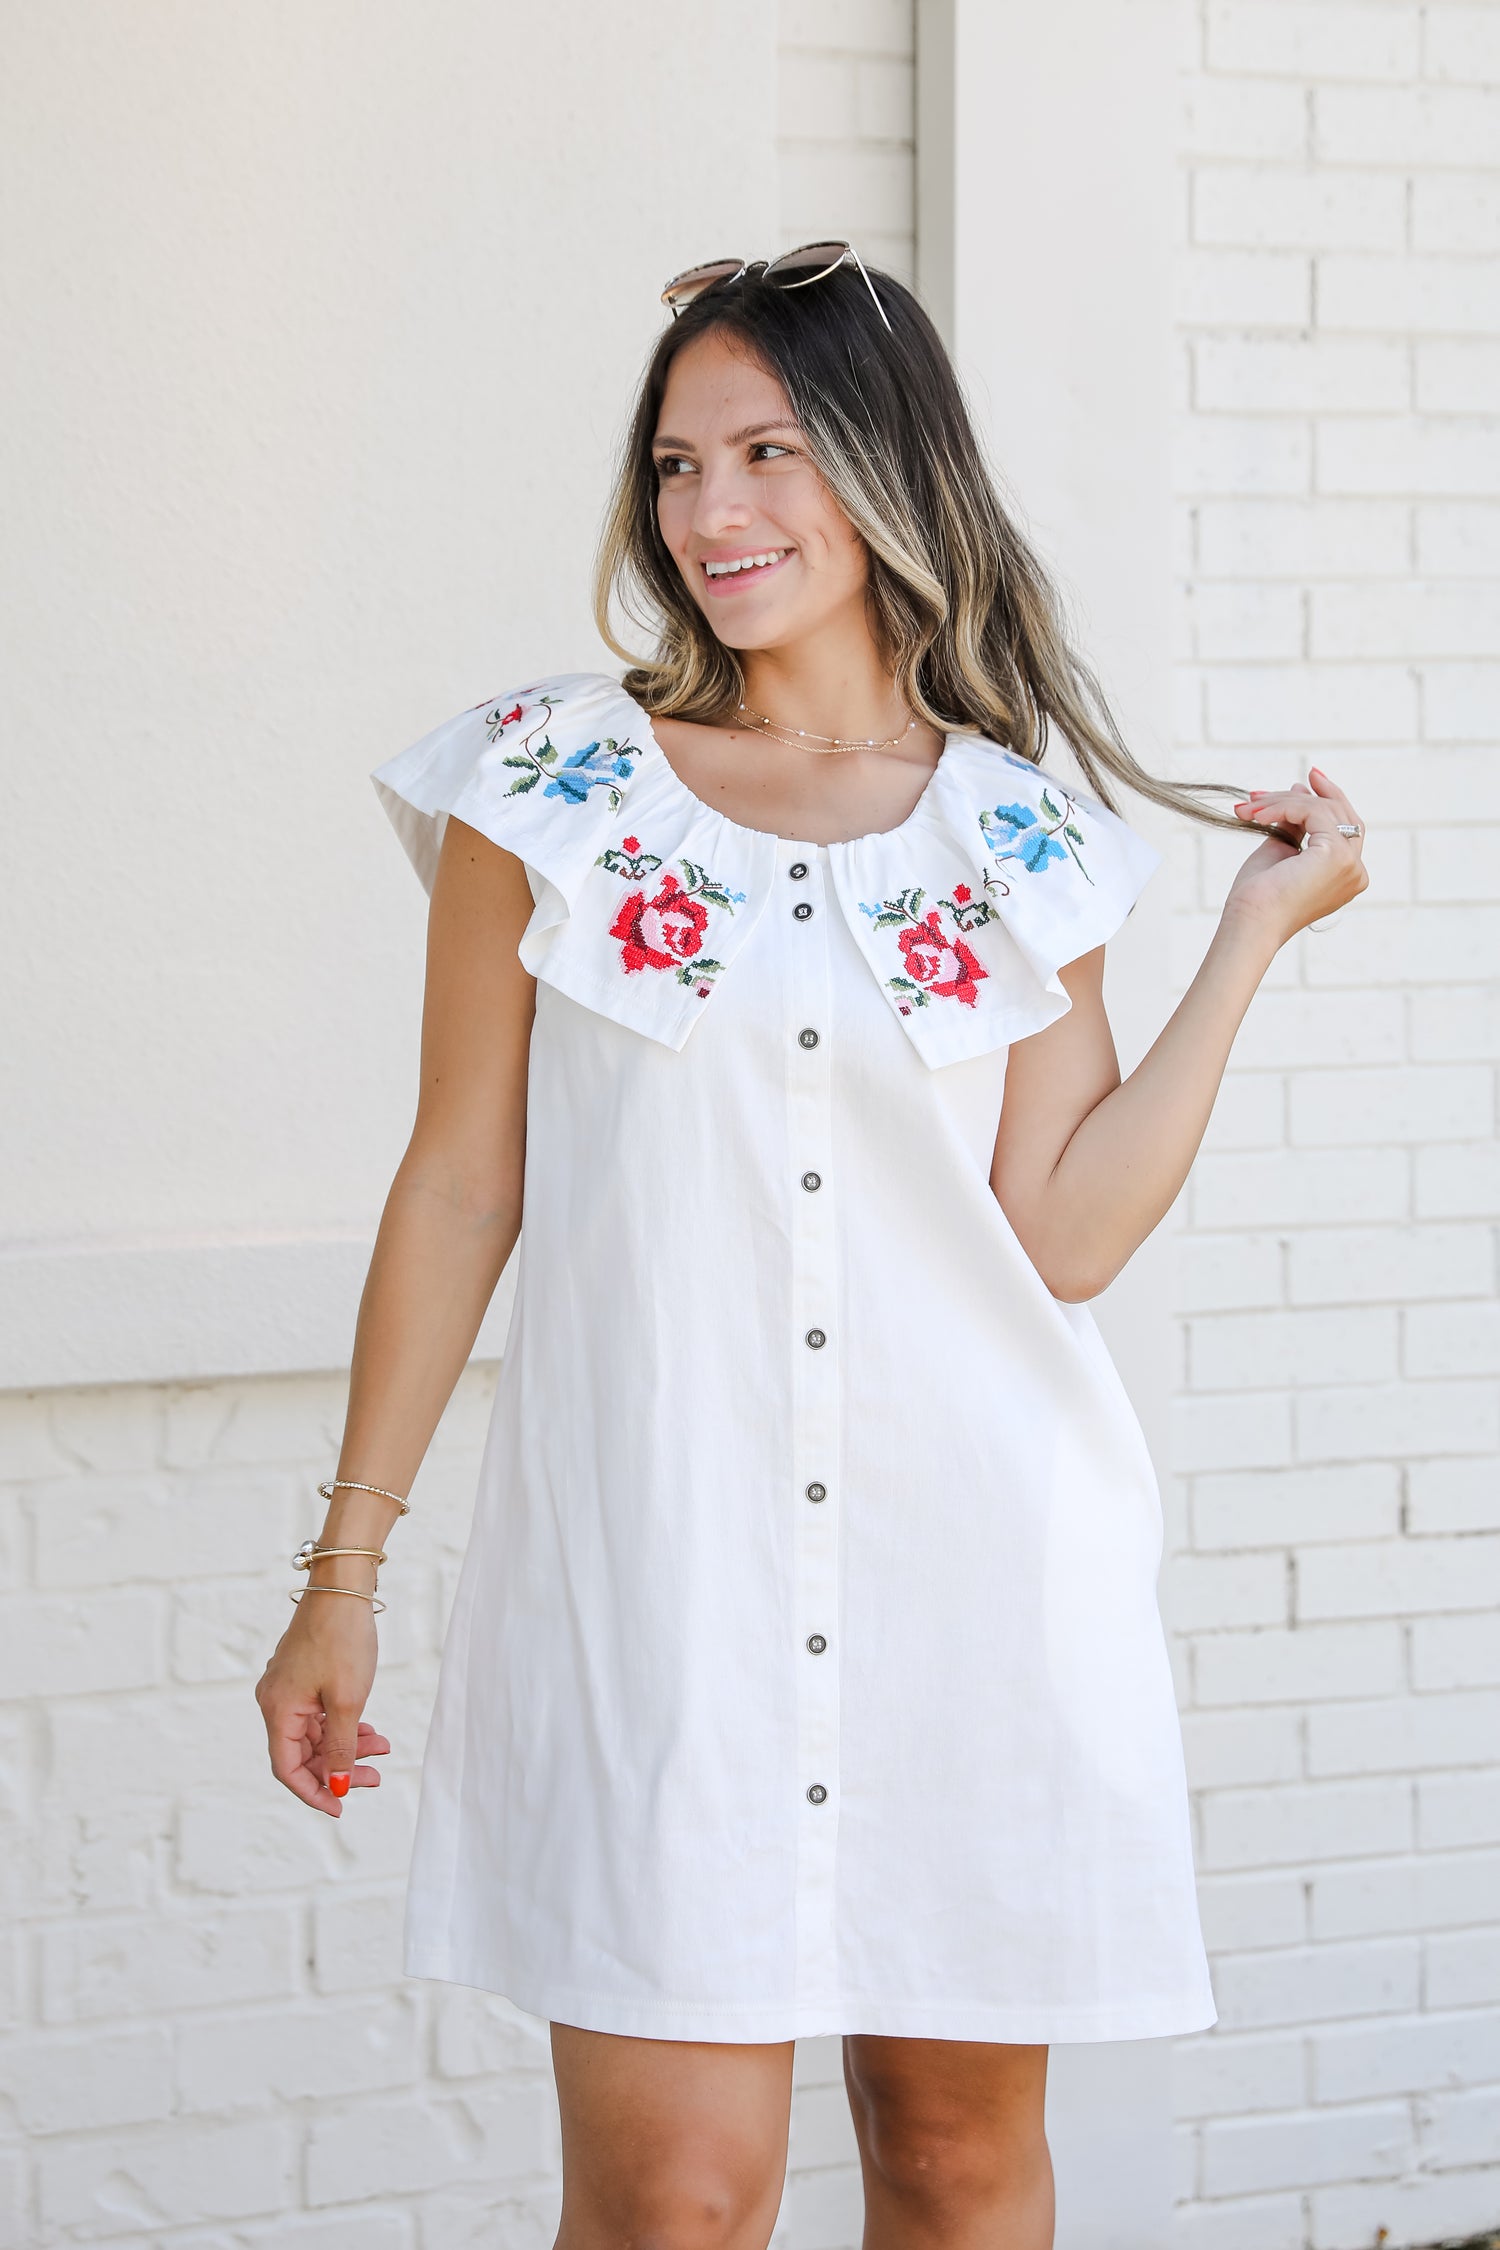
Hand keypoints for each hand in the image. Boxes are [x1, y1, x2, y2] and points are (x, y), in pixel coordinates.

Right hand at [255, 1599, 388, 1817]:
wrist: (343, 1588)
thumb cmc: (343, 1640)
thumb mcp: (348, 1701)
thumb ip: (341, 1747)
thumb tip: (337, 1786)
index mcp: (278, 1710)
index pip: (288, 1769)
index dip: (313, 1792)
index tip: (341, 1808)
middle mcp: (275, 1701)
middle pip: (304, 1753)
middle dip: (339, 1768)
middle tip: (374, 1777)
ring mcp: (288, 1687)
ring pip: (316, 1733)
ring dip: (347, 1745)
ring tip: (382, 1748)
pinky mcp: (303, 1675)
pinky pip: (319, 1713)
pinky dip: (343, 1724)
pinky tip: (369, 1729)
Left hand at [1224, 767, 1367, 945]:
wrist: (1250, 923)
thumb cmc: (1259, 897)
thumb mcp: (1281, 852)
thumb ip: (1296, 827)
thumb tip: (1298, 793)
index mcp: (1347, 876)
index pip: (1347, 828)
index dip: (1329, 801)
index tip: (1306, 783)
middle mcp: (1356, 872)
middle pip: (1342, 816)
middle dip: (1316, 793)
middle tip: (1295, 777)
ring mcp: (1350, 864)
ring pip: (1324, 810)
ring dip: (1283, 802)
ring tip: (1251, 807)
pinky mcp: (1336, 855)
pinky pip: (1313, 812)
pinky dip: (1283, 807)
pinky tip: (1257, 816)